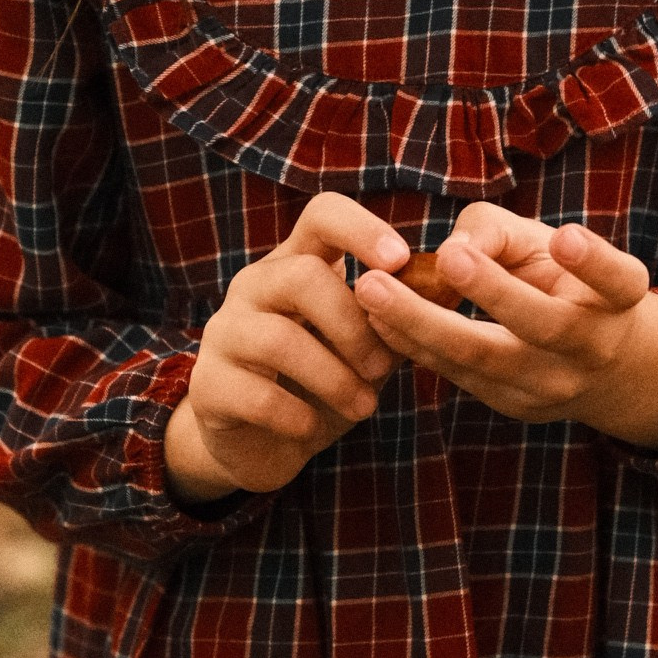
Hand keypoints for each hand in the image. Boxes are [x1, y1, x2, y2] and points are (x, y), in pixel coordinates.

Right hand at [165, 193, 408, 503]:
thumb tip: (449, 290)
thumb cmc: (323, 380)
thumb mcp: (365, 345)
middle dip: (354, 325)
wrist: (260, 442)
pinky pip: (257, 395)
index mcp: (296, 263)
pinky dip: (297, 415)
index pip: (322, 214)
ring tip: (364, 408)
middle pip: (303, 275)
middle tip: (383, 368)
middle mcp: (254, 286)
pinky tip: (313, 428)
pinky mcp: (208, 385)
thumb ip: (395, 317)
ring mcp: (224, 333)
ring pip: (280, 339)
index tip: (400, 261)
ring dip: (335, 377)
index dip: (362, 229)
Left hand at [355, 204, 657, 450]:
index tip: (566, 237)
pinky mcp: (514, 406)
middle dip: (492, 290)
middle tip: (444, 256)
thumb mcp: (548, 248)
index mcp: (618, 300)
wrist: (600, 371)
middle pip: (545, 324)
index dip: (593, 260)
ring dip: (424, 324)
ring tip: (372, 290)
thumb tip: (453, 245)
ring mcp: (554, 386)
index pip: (616, 280)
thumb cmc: (563, 284)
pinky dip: (413, 344)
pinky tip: (374, 317)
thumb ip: (501, 231)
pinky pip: (458, 374)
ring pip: (487, 359)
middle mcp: (594, 346)